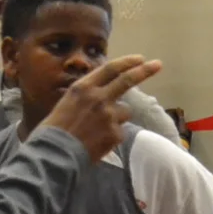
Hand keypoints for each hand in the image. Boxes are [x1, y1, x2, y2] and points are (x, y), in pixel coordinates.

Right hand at [37, 55, 161, 160]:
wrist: (55, 154)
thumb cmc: (54, 130)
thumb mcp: (67, 103)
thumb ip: (86, 95)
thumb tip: (102, 92)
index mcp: (83, 87)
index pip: (110, 69)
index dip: (127, 62)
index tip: (140, 59)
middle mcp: (98, 97)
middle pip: (127, 80)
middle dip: (145, 71)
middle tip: (157, 64)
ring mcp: (109, 115)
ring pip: (125, 111)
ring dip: (118, 117)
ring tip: (99, 129)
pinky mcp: (115, 133)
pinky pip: (120, 131)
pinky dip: (112, 136)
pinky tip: (98, 142)